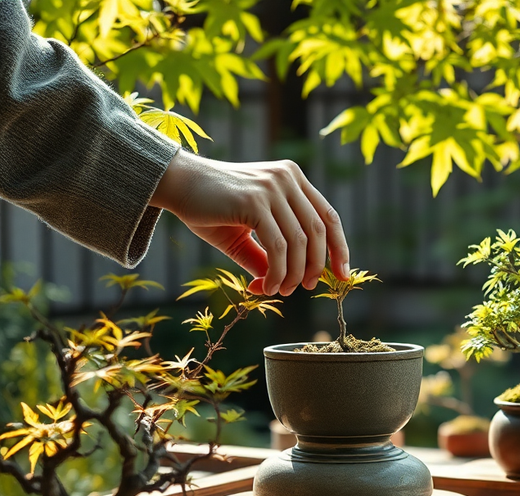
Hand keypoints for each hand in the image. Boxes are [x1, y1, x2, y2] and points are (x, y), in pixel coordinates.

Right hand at [150, 151, 350, 294]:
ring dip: (293, 274)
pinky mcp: (255, 201)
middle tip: (304, 288)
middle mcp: (287, 178)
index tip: (342, 274)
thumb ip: (269, 254)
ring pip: (299, 242)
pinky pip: (278, 247)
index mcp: (293, 179)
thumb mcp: (247, 233)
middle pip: (318, 231)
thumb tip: (284, 286)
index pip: (328, 216)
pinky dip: (277, 272)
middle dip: (315, 266)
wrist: (175, 184)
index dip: (339, 247)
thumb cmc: (210, 207)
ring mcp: (272, 187)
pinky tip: (266, 286)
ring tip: (279, 290)